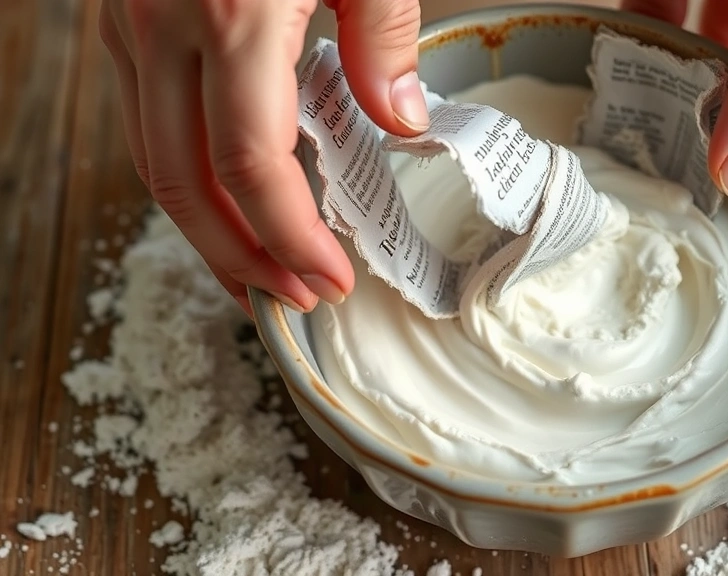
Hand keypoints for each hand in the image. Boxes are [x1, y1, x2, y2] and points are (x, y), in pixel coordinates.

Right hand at [99, 0, 427, 315]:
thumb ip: (387, 34)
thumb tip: (403, 122)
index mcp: (232, 15)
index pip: (250, 164)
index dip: (289, 237)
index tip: (330, 279)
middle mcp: (164, 26)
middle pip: (185, 183)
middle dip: (240, 258)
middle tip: (293, 297)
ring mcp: (132, 25)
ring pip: (153, 160)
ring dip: (205, 230)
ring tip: (259, 270)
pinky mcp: (124, 21)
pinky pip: (144, 121)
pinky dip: (184, 176)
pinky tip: (226, 201)